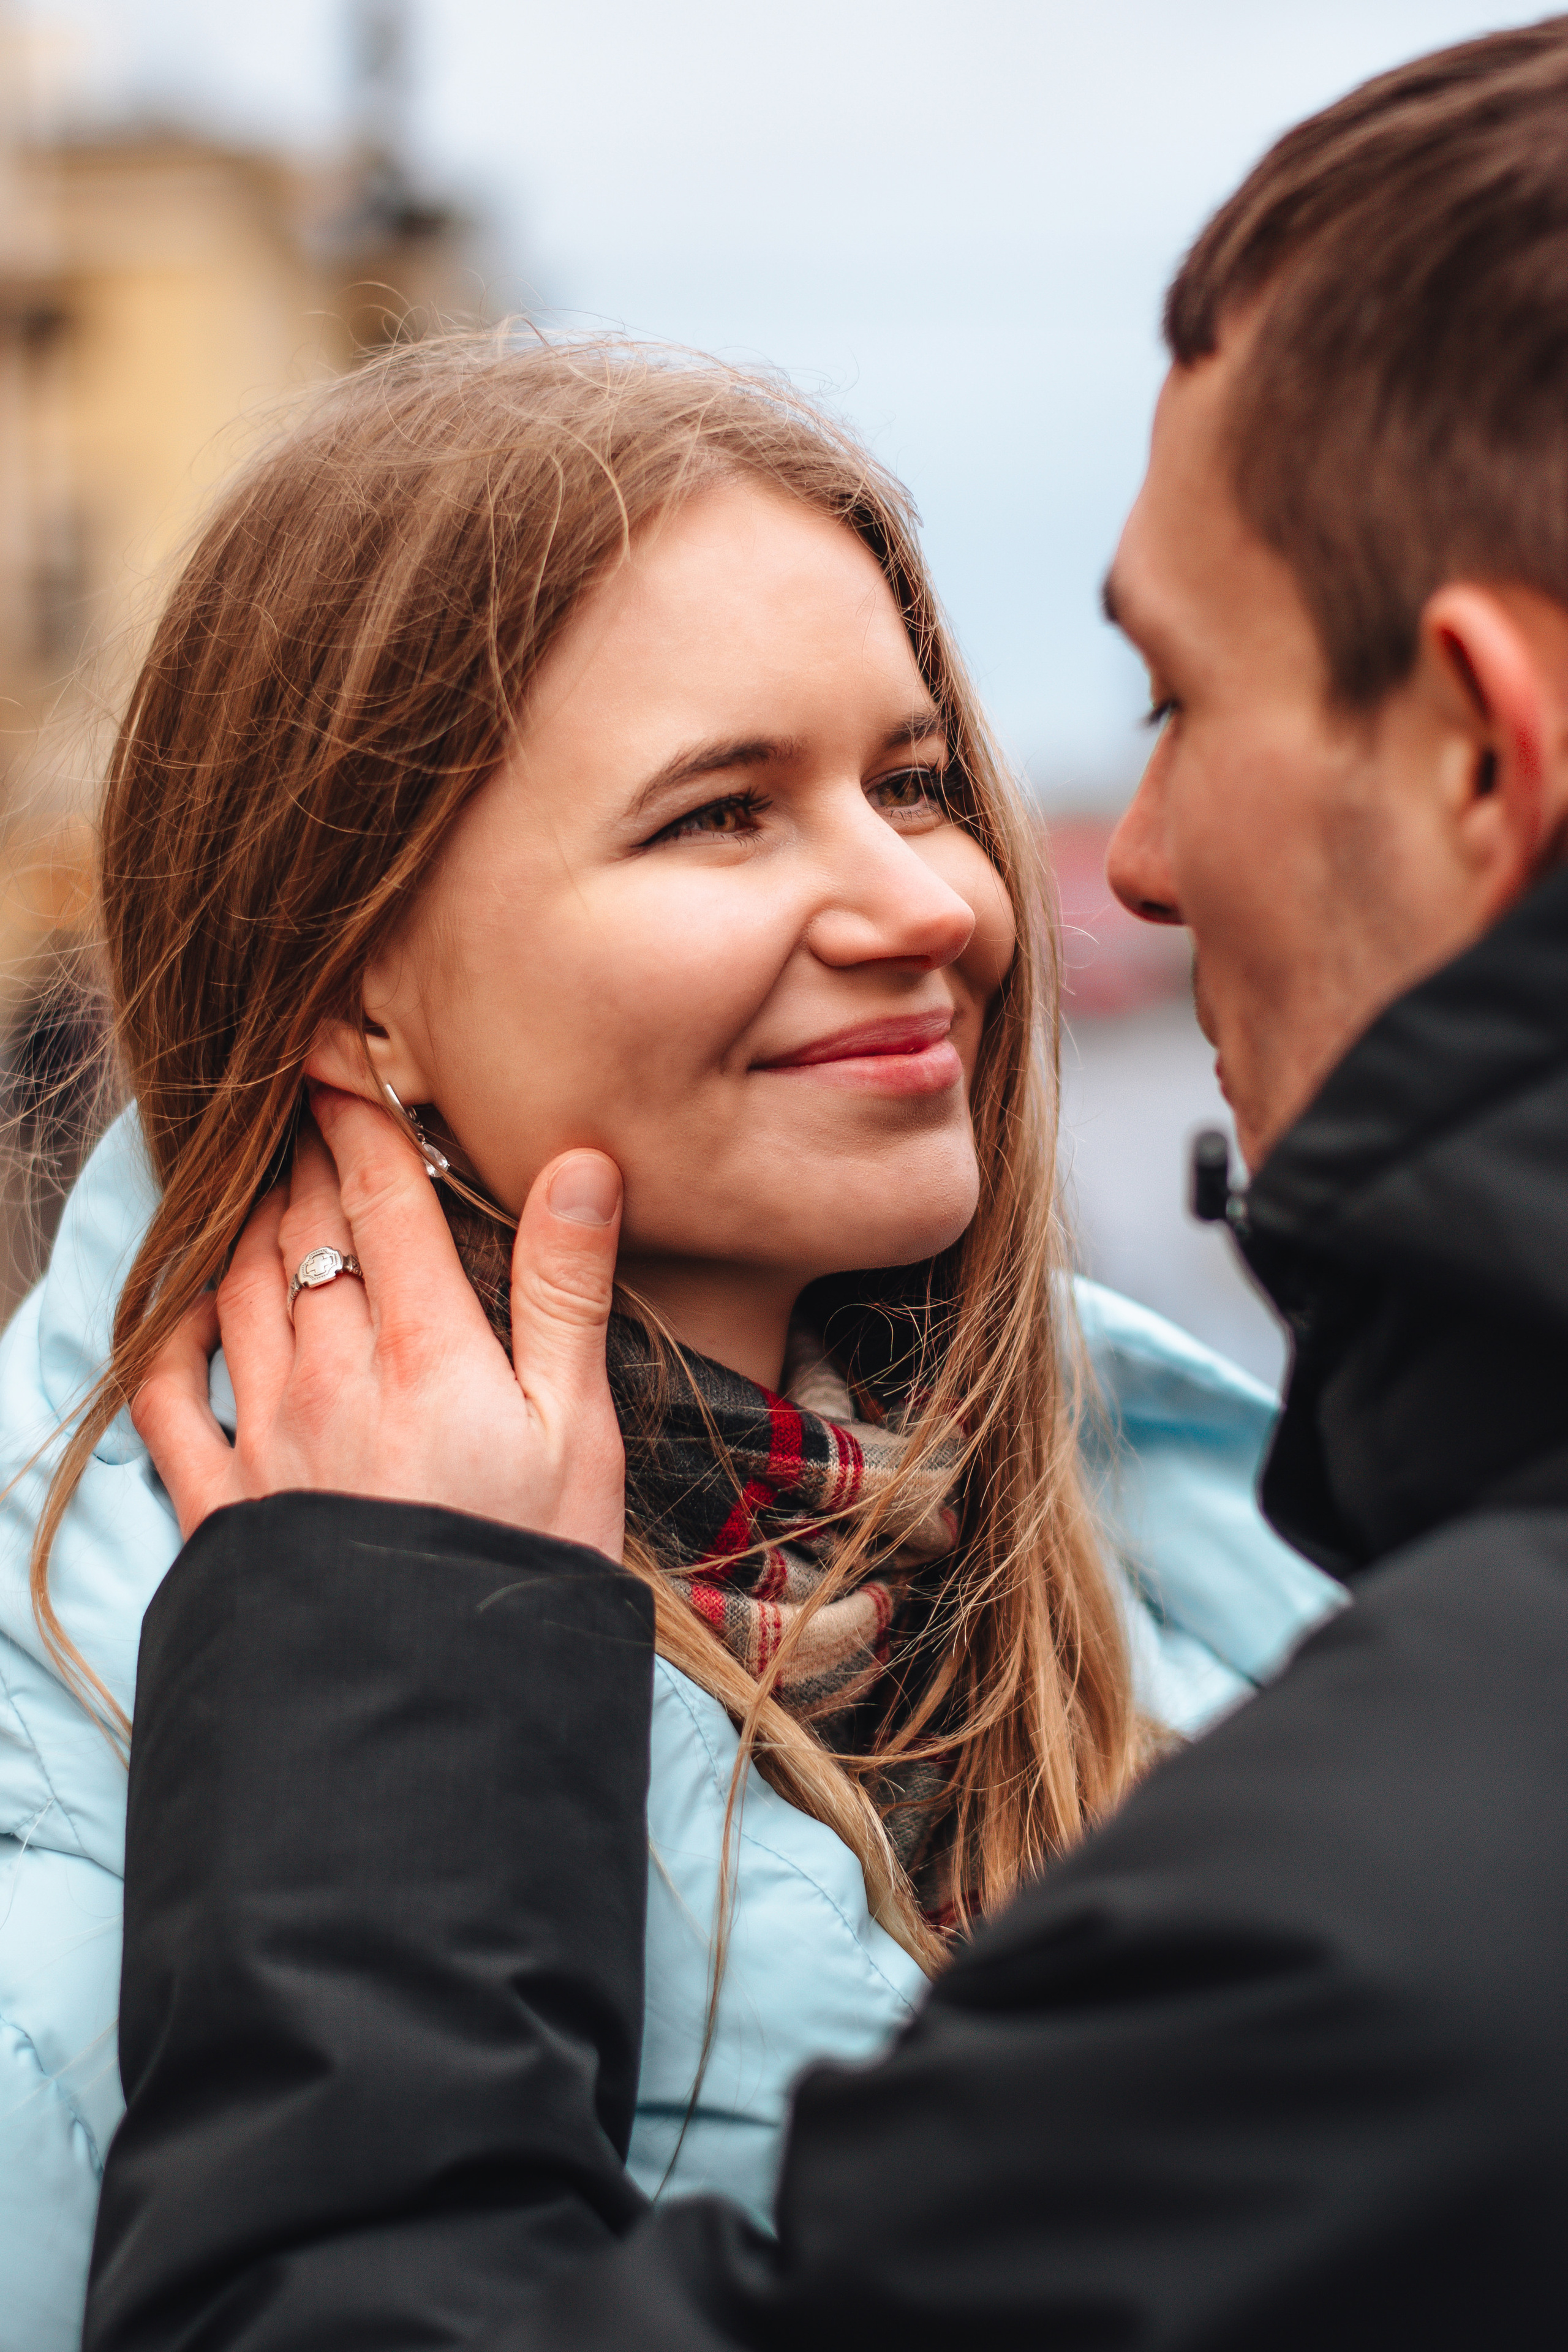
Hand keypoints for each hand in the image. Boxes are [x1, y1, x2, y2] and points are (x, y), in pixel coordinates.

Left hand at [132, 1085, 626, 1558]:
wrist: (437, 1712)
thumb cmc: (528, 1567)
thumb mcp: (577, 1430)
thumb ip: (565, 1290)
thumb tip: (578, 1163)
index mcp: (422, 1348)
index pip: (376, 1192)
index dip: (353, 1106)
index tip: (333, 1044)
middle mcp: (326, 1373)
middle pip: (298, 1224)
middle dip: (300, 1150)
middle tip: (300, 1098)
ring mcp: (262, 1436)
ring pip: (232, 1287)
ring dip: (242, 1219)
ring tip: (257, 1177)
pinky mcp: (220, 1503)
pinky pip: (164, 1397)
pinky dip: (163, 1332)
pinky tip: (177, 1300)